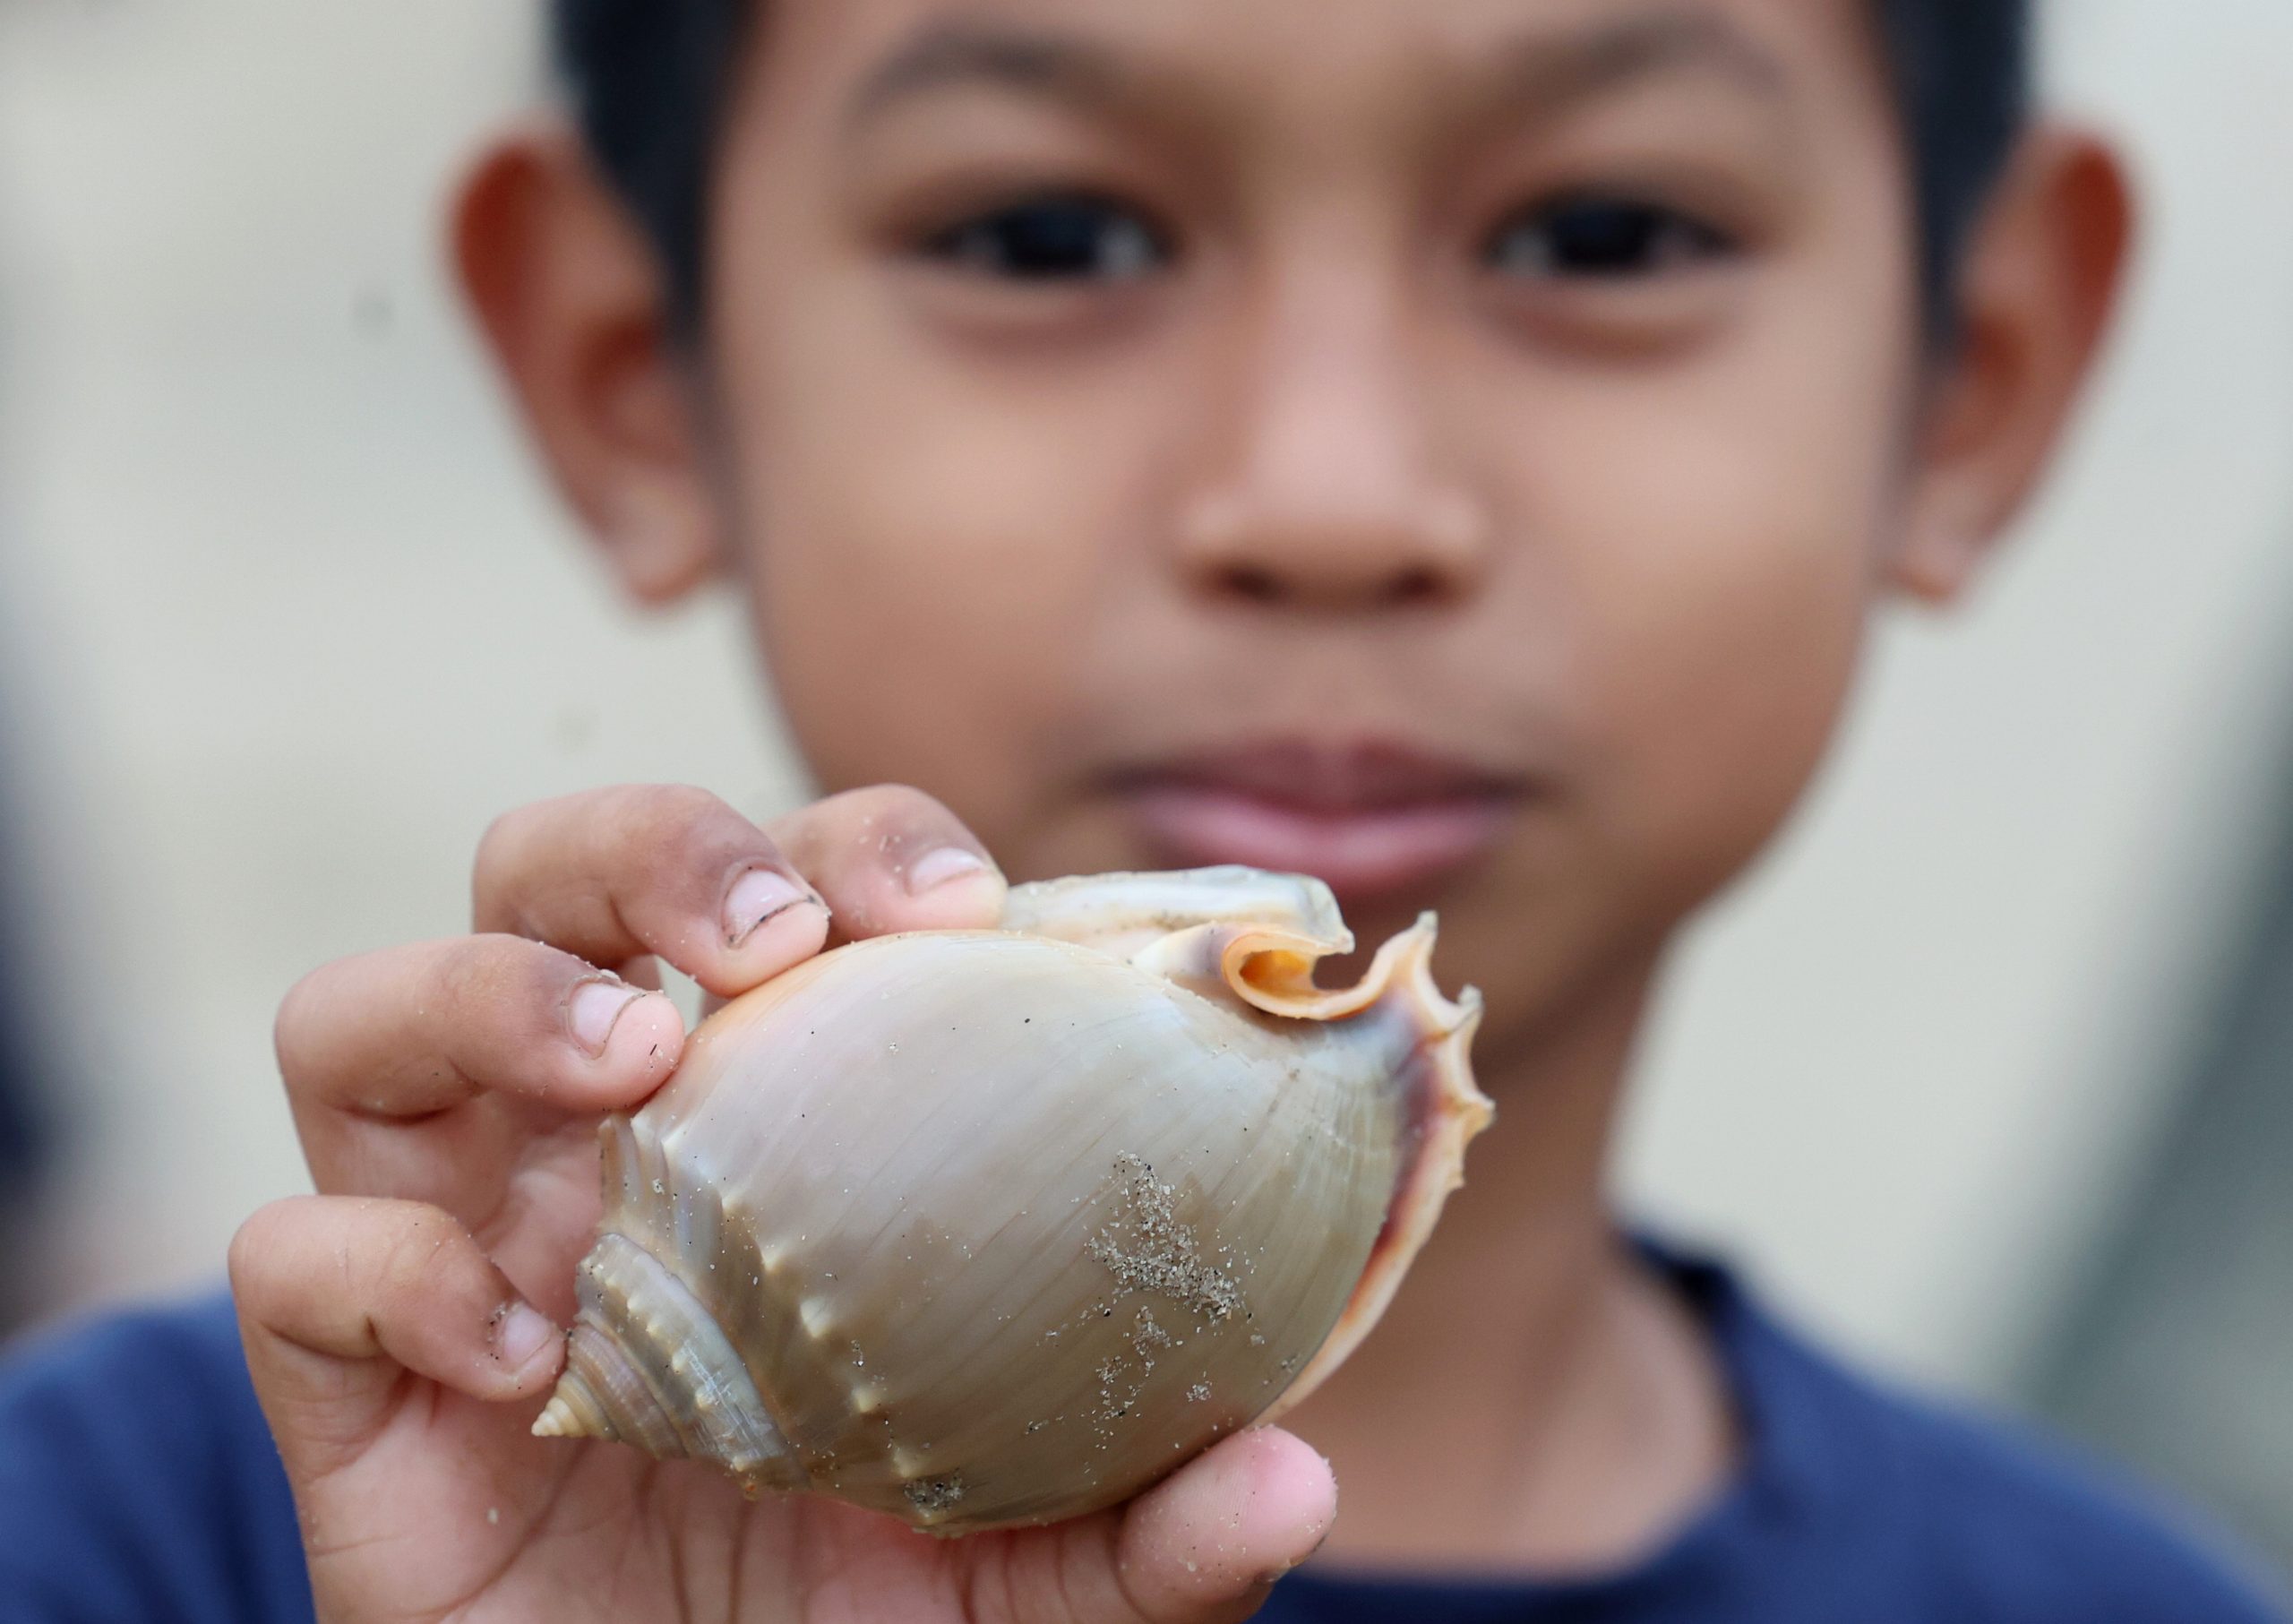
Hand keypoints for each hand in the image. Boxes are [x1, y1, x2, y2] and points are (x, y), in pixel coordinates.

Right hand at [235, 785, 1335, 1622]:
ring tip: (629, 1064)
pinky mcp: (348, 1389)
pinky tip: (526, 1343)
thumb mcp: (1031, 1580)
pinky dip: (384, 1265)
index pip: (782, 889)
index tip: (958, 909)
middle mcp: (587, 1141)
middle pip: (546, 876)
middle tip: (769, 942)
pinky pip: (291, 1259)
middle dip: (646, 849)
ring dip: (489, 992)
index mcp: (757, 1115)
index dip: (854, 847)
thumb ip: (1148, 1529)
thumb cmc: (858, 1623)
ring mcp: (451, 1241)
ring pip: (364, 1011)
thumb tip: (1295, 1471)